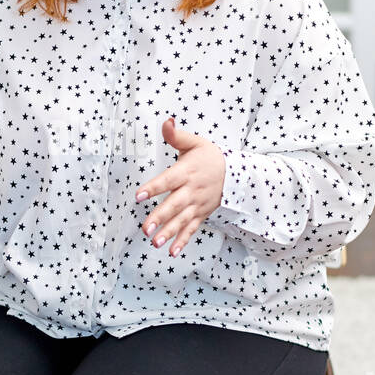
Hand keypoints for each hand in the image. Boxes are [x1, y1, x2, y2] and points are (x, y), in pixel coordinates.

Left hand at [134, 117, 225, 256]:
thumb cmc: (209, 156)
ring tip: (155, 242)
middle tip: (145, 228)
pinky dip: (182, 241)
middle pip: (174, 205)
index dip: (153, 188)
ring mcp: (197, 205)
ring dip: (169, 233)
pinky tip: (171, 252)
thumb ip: (176, 136)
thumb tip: (165, 122)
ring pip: (181, 220)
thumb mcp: (194, 142)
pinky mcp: (201, 214)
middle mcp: (191, 191)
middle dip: (159, 217)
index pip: (168, 180)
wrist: (235, 173)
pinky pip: (191, 229)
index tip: (139, 195)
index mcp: (186, 172)